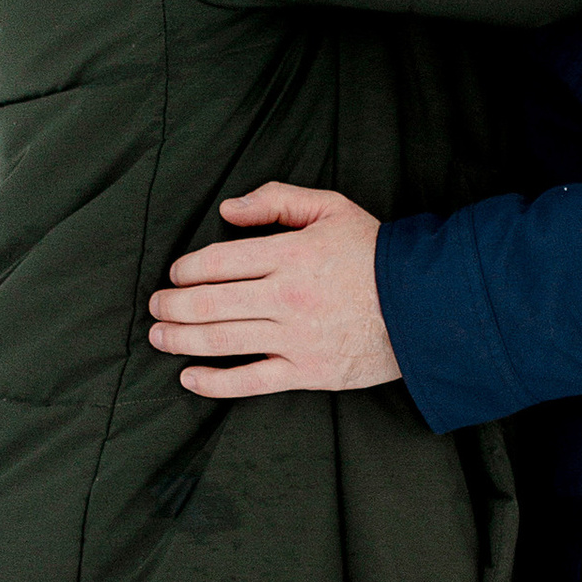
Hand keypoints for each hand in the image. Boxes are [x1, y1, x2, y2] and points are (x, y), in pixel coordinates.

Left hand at [146, 185, 396, 396]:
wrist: (426, 306)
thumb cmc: (377, 254)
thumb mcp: (332, 208)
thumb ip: (278, 199)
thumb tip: (229, 208)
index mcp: (290, 254)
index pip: (218, 262)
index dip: (187, 269)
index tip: (175, 275)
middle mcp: (286, 297)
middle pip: (209, 302)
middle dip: (172, 305)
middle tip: (155, 306)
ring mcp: (295, 338)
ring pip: (221, 340)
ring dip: (180, 339)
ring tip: (158, 336)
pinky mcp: (306, 371)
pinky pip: (250, 380)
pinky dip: (214, 382)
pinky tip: (189, 377)